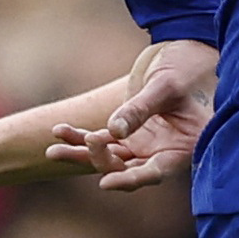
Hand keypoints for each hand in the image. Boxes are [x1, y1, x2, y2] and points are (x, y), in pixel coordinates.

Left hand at [50, 40, 213, 195]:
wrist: (186, 55)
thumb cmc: (185, 68)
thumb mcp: (164, 86)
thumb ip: (140, 109)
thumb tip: (114, 132)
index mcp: (183, 147)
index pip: (155, 172)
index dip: (131, 180)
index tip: (106, 182)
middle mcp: (163, 153)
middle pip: (128, 169)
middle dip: (101, 160)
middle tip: (89, 138)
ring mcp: (145, 147)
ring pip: (109, 158)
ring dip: (82, 154)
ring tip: (52, 151)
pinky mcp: (130, 136)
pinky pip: (103, 141)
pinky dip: (81, 138)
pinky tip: (59, 130)